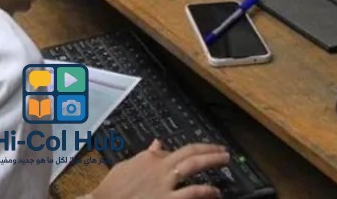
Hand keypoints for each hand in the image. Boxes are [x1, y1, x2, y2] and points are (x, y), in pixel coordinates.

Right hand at [91, 140, 229, 198]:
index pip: (173, 151)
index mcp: (150, 157)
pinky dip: (206, 191)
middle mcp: (160, 166)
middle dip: (209, 149)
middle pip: (190, 152)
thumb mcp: (127, 166)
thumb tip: (157, 144)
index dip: (185, 154)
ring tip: (224, 160)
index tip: (194, 156)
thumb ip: (145, 155)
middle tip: (223, 150)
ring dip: (212, 161)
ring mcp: (166, 183)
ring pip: (194, 166)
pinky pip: (192, 192)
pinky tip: (215, 191)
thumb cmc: (112, 188)